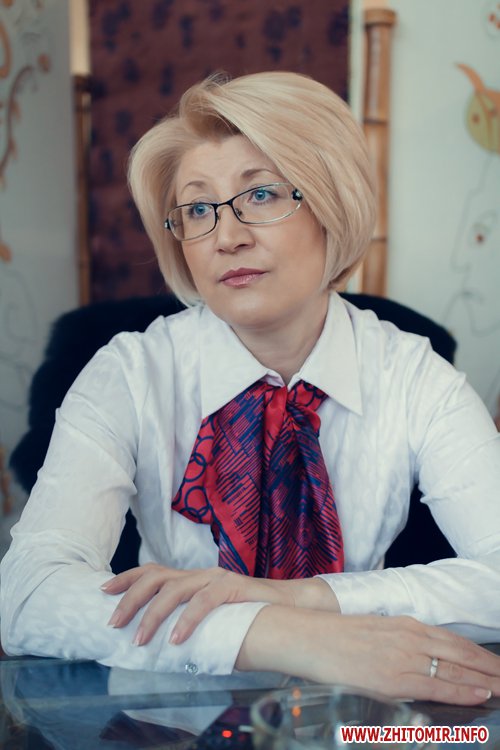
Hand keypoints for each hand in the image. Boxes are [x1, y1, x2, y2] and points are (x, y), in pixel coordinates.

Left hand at [101, 564, 335, 645]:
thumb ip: (188, 624)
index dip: (126, 578)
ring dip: (153, 614)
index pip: (153, 571)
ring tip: (140, 639)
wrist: (289, 608)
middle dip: (130, 599)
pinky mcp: (234, 587)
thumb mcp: (211, 620)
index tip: (102, 590)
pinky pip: (205, 600)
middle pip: (156, 577)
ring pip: (175, 589)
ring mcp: (217, 578)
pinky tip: (176, 638)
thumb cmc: (247, 618)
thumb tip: (156, 647)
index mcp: (192, 579)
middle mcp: (200, 574)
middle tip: (113, 623)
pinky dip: (187, 620)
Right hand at [237, 606, 499, 704]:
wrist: (307, 635)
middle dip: (491, 666)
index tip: (495, 664)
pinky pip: (439, 685)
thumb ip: (398, 642)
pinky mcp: (395, 678)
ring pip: (458, 669)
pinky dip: (464, 690)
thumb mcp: (374, 630)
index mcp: (406, 624)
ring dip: (486, 679)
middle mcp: (411, 637)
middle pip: (463, 653)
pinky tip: (481, 693)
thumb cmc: (334, 635)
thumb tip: (415, 657)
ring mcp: (405, 657)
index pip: (454, 641)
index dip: (478, 655)